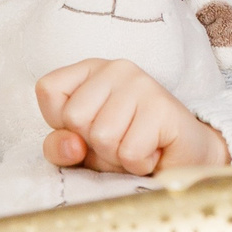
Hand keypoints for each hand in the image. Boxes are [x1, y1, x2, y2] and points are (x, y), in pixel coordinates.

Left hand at [38, 58, 229, 176]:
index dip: (60, 122)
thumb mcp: (82, 150)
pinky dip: (138, 164)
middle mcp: (116, 67)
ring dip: (117, 156)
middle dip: (93, 144)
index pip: (48, 89)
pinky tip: (153, 152)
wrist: (183, 159)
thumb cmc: (127, 149)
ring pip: (102, 136)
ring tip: (137, 145)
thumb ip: (60, 146)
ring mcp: (142, 83)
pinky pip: (129, 151)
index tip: (89, 127)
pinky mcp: (162, 107)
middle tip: (120, 140)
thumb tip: (72, 145)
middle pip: (74, 117)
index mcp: (91, 70)